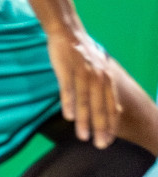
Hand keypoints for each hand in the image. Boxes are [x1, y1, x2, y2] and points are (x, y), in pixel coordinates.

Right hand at [47, 29, 120, 147]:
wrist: (67, 31)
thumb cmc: (80, 52)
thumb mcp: (97, 69)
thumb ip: (101, 86)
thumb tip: (107, 105)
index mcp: (106, 78)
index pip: (110, 106)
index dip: (110, 124)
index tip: (109, 139)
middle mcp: (98, 77)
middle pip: (100, 107)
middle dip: (100, 128)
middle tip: (100, 145)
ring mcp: (82, 73)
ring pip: (85, 102)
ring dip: (85, 121)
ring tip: (83, 137)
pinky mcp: (67, 69)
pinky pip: (68, 89)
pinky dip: (69, 104)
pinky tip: (69, 117)